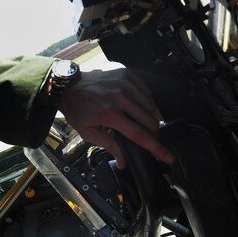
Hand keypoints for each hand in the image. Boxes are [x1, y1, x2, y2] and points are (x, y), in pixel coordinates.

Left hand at [57, 68, 173, 168]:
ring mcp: (124, 83)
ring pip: (151, 106)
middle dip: (152, 133)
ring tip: (135, 119)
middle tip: (146, 137)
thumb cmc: (77, 110)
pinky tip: (134, 105)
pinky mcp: (127, 74)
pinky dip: (145, 100)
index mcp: (109, 114)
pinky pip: (146, 91)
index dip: (155, 148)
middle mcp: (119, 97)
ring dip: (148, 116)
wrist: (69, 85)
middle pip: (149, 121)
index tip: (168, 157)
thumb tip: (124, 163)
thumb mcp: (88, 132)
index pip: (139, 135)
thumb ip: (109, 146)